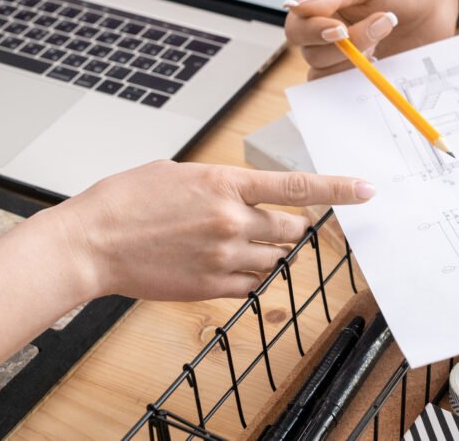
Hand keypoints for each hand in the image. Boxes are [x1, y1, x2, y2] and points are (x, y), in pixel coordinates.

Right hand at [57, 160, 375, 300]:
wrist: (93, 242)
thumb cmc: (127, 201)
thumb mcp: (179, 172)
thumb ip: (220, 182)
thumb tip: (243, 192)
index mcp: (225, 183)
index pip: (297, 186)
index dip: (337, 189)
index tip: (365, 190)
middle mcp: (232, 220)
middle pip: (292, 228)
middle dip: (290, 226)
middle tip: (273, 223)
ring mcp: (224, 257)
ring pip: (275, 259)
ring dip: (268, 251)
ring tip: (235, 242)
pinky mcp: (211, 287)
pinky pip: (252, 285)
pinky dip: (248, 275)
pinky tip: (222, 264)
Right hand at [285, 0, 457, 78]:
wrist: (436, 3)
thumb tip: (297, 5)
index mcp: (321, 9)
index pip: (296, 27)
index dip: (313, 32)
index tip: (340, 28)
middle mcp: (326, 36)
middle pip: (310, 54)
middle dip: (343, 45)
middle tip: (380, 25)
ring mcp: (343, 60)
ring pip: (325, 74)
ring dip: (353, 61)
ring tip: (384, 38)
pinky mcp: (361, 78)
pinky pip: (344, 90)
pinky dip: (359, 81)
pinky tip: (381, 62)